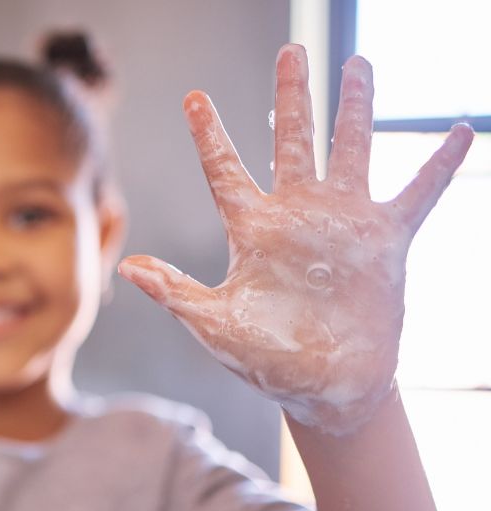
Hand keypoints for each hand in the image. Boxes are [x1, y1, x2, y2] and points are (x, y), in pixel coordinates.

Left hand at [119, 44, 472, 434]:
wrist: (325, 387)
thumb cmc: (265, 359)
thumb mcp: (214, 324)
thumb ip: (175, 291)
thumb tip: (126, 265)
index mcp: (253, 231)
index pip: (226, 171)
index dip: (210, 135)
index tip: (194, 97)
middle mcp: (297, 216)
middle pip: (292, 142)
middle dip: (292, 97)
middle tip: (291, 51)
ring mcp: (343, 224)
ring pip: (351, 151)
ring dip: (355, 109)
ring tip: (359, 63)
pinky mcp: (385, 242)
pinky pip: (417, 195)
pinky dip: (439, 166)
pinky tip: (461, 131)